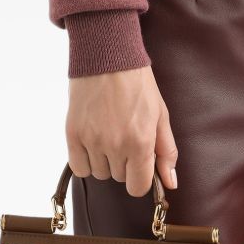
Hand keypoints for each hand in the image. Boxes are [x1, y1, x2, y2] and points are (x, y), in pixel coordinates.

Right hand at [66, 67, 177, 195]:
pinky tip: (91, 141)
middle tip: (122, 136)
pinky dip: (85, 160)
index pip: (137, 187)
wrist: (107, 55)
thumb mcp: (160, 116)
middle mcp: (116, 145)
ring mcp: (92, 140)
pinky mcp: (73, 133)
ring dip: (103, 160)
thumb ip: (167, 153)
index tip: (138, 164)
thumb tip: (170, 184)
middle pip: (118, 178)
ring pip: (99, 173)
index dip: (139, 178)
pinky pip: (78, 167)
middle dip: (123, 163)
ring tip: (106, 133)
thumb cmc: (137, 84)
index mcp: (141, 142)